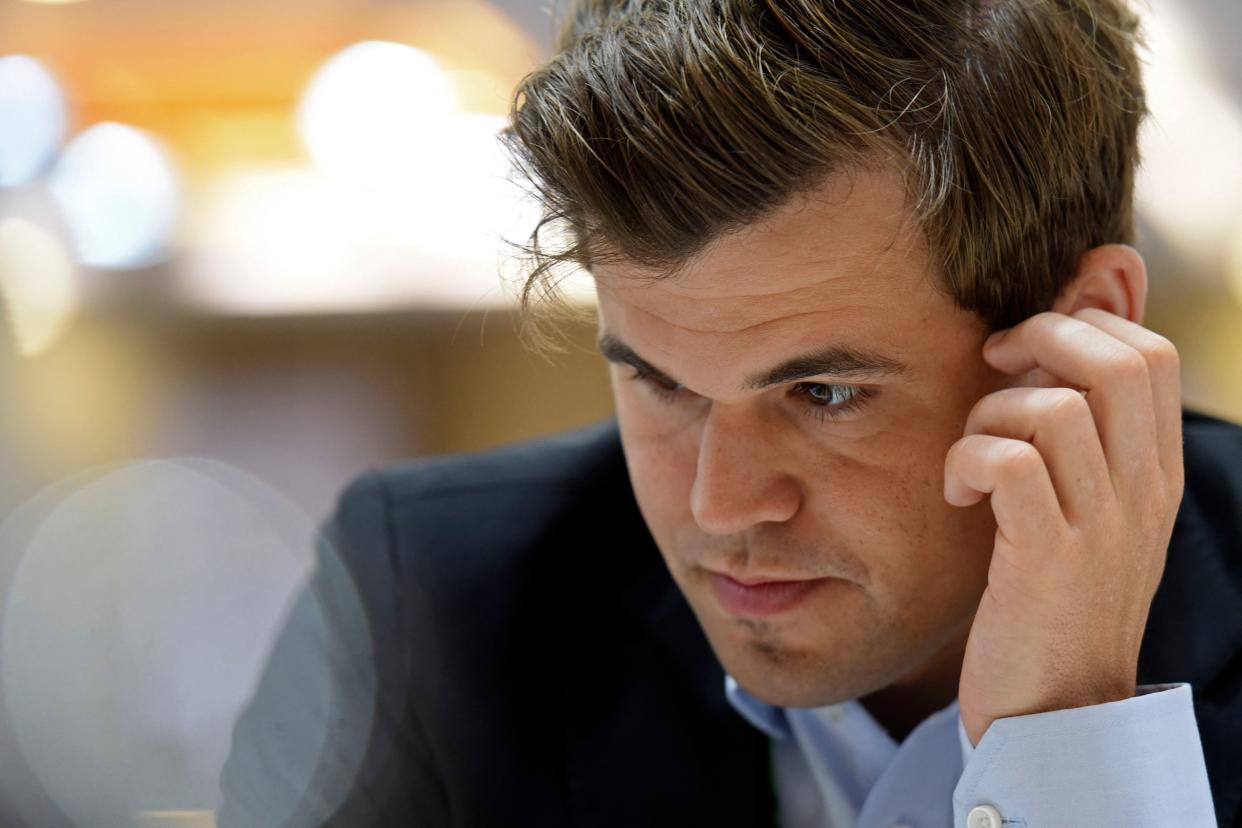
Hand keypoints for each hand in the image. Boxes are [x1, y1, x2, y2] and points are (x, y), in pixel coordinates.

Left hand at [944, 308, 1183, 746]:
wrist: (1058, 714)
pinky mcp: (1046, 561)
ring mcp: (1101, 528)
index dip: (1081, 324)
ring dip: (991, 412)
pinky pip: (1010, 464)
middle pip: (1118, 359)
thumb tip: (1037, 367)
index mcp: (1154, 476)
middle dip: (1041, 337)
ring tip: (971, 458)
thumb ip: (1083, 448)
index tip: (1023, 352)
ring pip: (1054, 406)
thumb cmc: (1055, 606)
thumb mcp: (1091, 519)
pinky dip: (967, 461)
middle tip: (993, 368)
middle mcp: (1141, 493)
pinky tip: (959, 498)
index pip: (1151, 353)